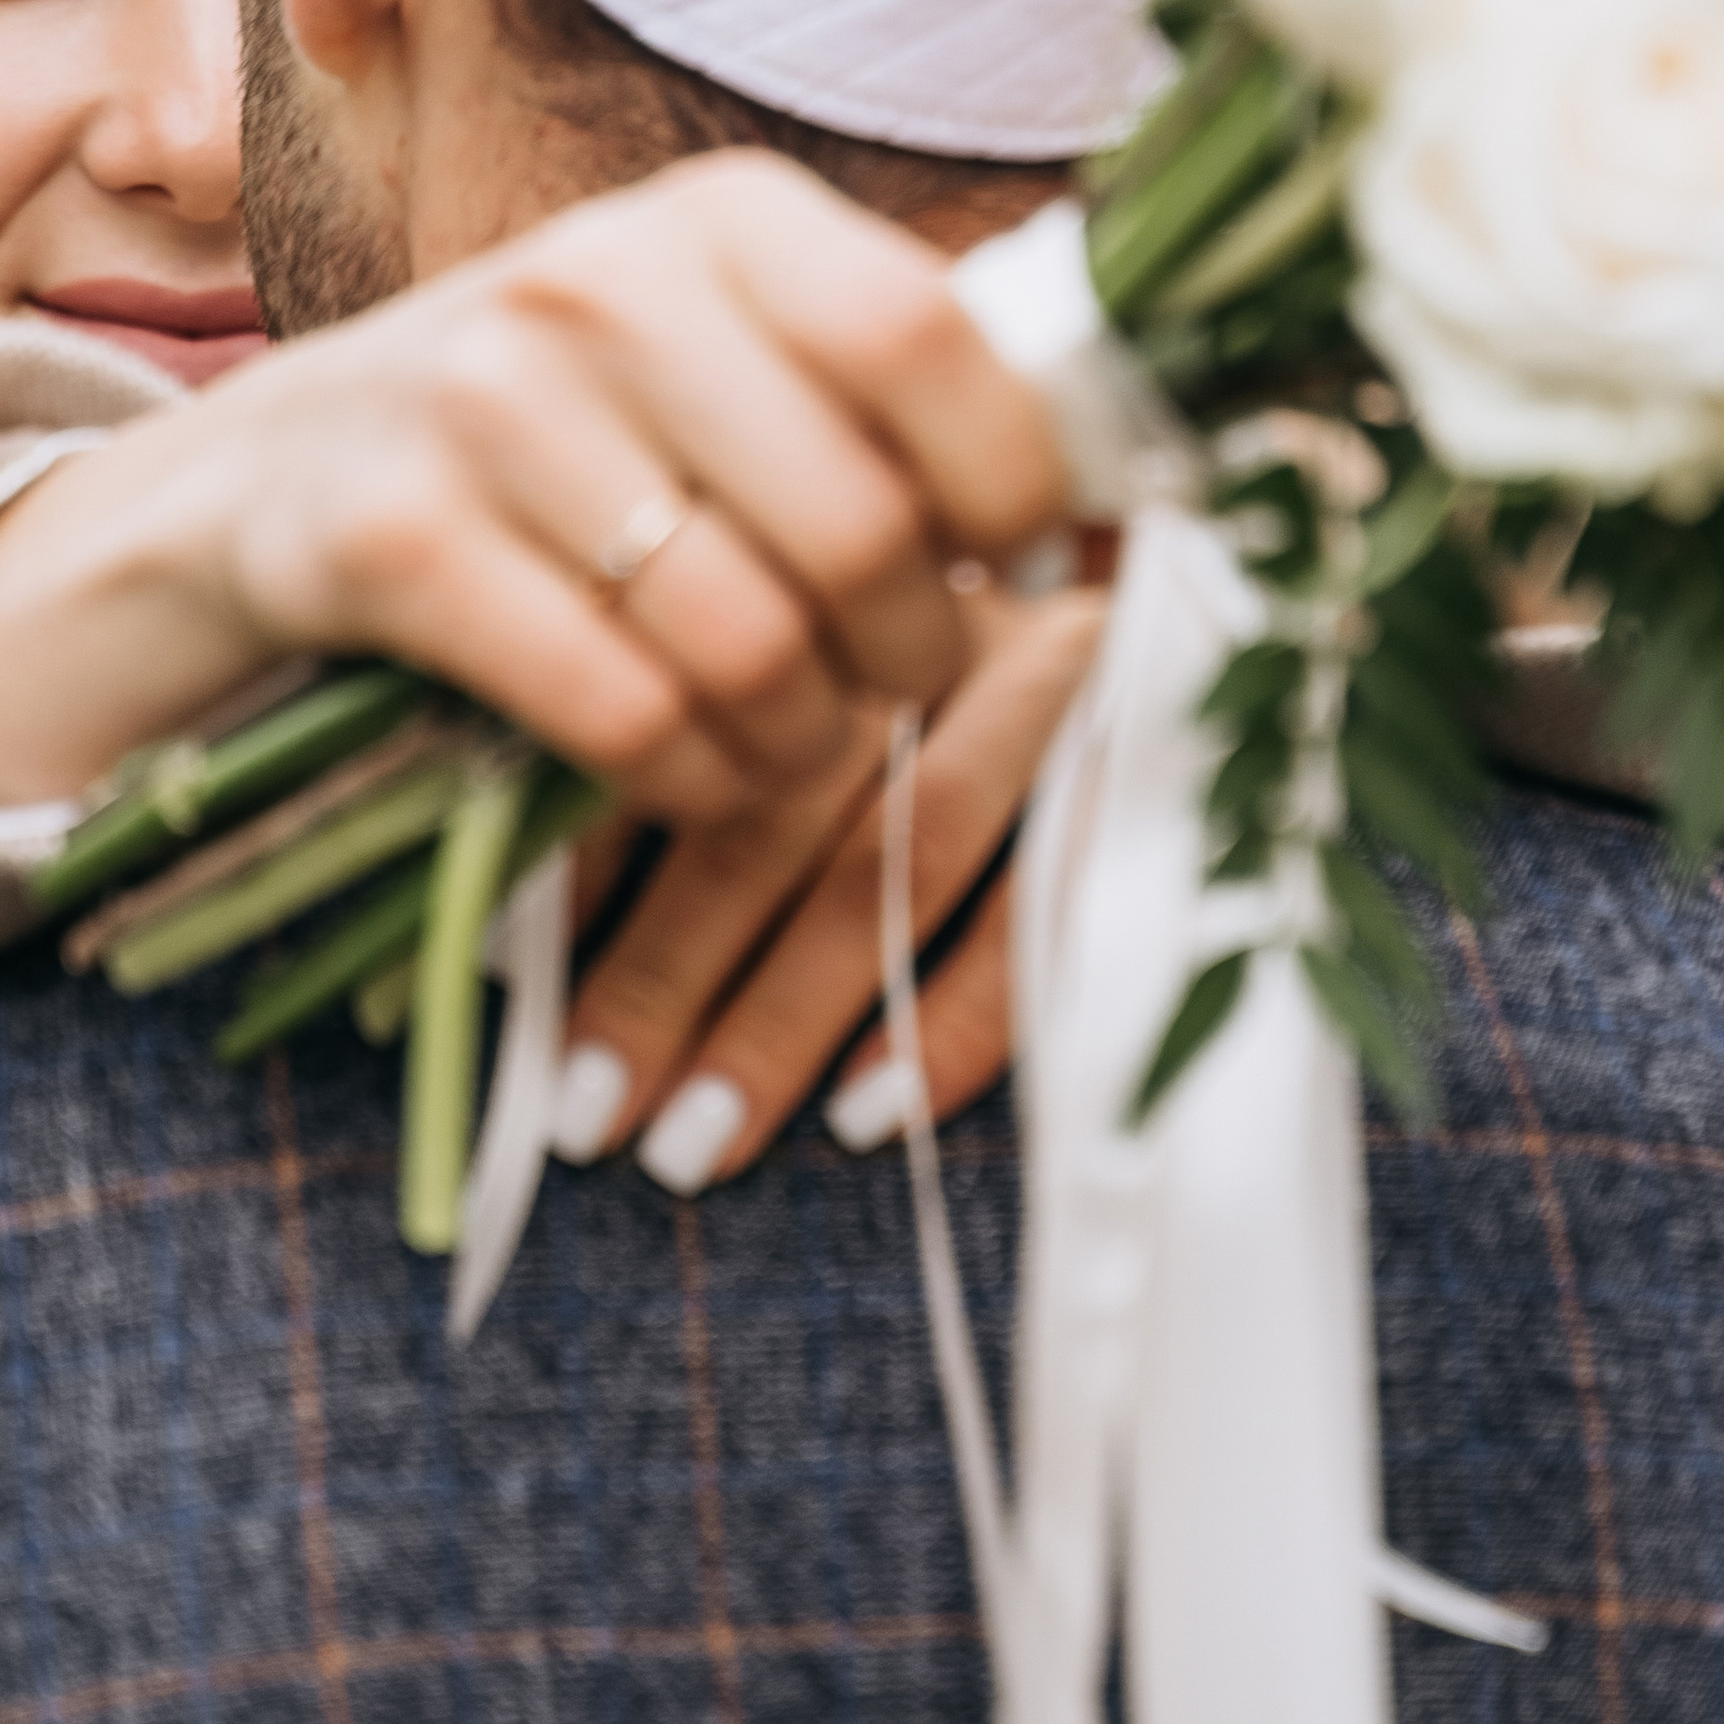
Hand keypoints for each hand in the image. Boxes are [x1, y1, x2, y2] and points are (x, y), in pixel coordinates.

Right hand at [0, 155, 1066, 814]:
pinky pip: (621, 710)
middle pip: (860, 524)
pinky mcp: (389, 538)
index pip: (937, 342)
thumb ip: (877, 388)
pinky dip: (686, 779)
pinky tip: (684, 773)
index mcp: (717, 217)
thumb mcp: (705, 360)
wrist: (254, 493)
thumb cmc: (547, 445)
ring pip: (750, 638)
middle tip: (885, 687)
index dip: (1011, 486)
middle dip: (908, 656)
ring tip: (785, 743)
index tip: (1006, 564)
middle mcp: (600, 277)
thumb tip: (1123, 451)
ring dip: (798, 740)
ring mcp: (480, 401)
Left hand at [541, 579, 1105, 1189]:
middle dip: (668, 975)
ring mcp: (1051, 678)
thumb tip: (520, 950)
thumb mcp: (800, 720)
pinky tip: (865, 1111)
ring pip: (897, 858)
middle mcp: (925, 615)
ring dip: (784, 1015)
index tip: (514, 1012)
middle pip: (773, 805)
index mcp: (812, 582)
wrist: (1209, 630)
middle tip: (592, 1118)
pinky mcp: (1151, 755)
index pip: (675, 728)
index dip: (585, 874)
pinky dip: (951, 1018)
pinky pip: (1043, 904)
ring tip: (697, 1141)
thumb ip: (674, 794)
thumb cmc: (940, 712)